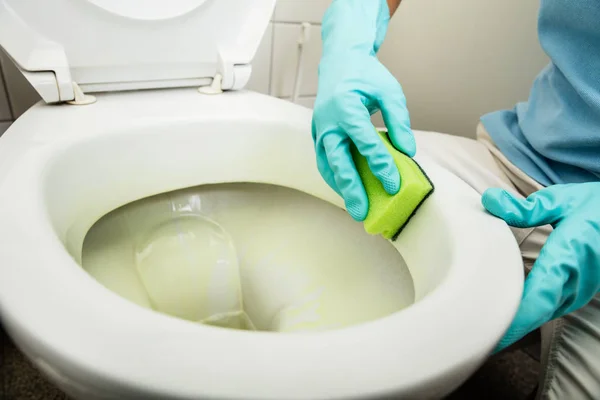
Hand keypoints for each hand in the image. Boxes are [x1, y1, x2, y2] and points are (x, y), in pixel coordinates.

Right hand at [312, 0, 414, 220]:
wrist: (339, 62)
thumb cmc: (365, 75)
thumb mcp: (389, 91)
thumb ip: (399, 120)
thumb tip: (408, 151)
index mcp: (345, 107)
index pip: (365, 142)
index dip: (380, 165)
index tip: (393, 184)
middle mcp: (328, 122)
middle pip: (338, 161)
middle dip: (351, 188)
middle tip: (362, 211)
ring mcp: (319, 130)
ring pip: (327, 165)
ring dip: (340, 188)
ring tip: (355, 208)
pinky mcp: (318, 135)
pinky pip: (324, 161)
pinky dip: (334, 178)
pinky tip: (347, 191)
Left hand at [482, 182, 599, 351]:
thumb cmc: (594, 208)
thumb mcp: (563, 201)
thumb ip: (527, 207)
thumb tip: (489, 201)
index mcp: (569, 258)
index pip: (538, 297)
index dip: (514, 320)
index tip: (488, 335)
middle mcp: (575, 282)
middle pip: (535, 314)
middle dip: (503, 328)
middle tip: (466, 339)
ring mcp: (577, 291)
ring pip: (540, 314)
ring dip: (512, 324)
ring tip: (475, 330)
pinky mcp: (575, 293)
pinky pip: (546, 309)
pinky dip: (523, 315)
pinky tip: (499, 315)